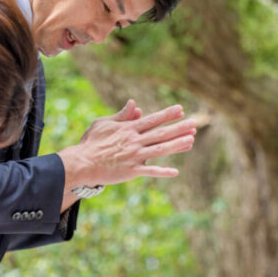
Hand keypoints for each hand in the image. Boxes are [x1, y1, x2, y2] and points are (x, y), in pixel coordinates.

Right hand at [57, 100, 196, 190]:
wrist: (82, 162)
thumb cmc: (91, 142)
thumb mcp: (104, 123)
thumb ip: (122, 115)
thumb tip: (136, 104)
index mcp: (129, 128)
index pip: (153, 119)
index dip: (168, 114)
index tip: (181, 109)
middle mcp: (135, 141)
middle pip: (161, 133)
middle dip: (179, 127)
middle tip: (195, 123)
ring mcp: (134, 156)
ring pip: (160, 149)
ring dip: (177, 145)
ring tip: (192, 140)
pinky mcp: (131, 171)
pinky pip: (150, 171)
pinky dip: (162, 172)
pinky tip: (175, 172)